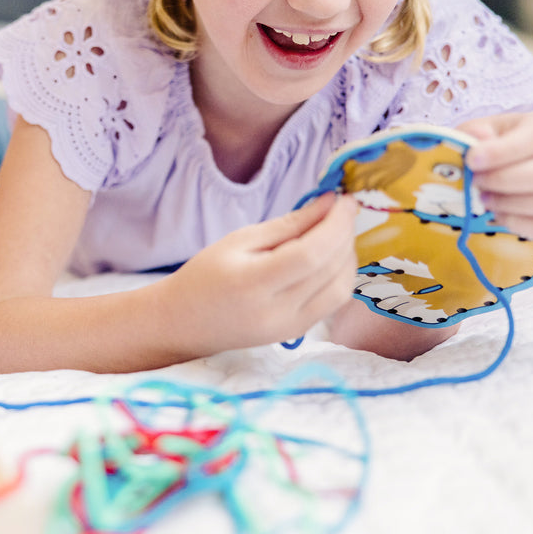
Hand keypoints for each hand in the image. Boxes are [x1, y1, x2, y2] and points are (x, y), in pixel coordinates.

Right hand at [166, 193, 358, 353]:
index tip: (345, 199)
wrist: (185, 324)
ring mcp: (291, 329)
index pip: (311, 254)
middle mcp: (277, 313)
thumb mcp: (240, 239)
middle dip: (345, 234)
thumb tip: (329, 204)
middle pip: (331, 271)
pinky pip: (333, 302)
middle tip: (342, 209)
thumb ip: (288, 224)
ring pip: (340, 290)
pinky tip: (330, 255)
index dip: (336, 225)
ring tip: (336, 231)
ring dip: (347, 256)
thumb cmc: (206, 274)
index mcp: (254, 284)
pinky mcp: (298, 334)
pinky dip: (340, 274)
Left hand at [459, 112, 532, 238]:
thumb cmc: (486, 145)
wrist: (490, 167)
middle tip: (477, 180)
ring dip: (514, 203)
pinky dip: (518, 223)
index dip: (503, 151)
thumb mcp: (475, 131)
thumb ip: (474, 132)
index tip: (472, 160)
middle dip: (507, 180)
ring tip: (485, 198)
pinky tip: (496, 213)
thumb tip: (479, 135)